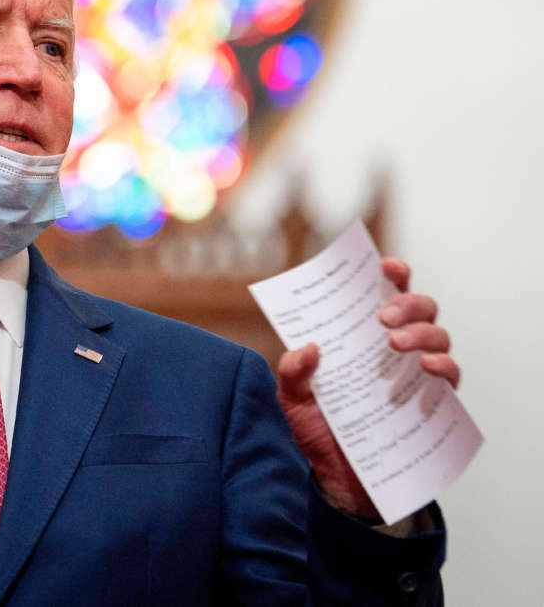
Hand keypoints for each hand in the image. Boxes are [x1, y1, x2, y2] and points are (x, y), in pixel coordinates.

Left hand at [275, 258, 459, 519]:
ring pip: (437, 335)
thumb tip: (308, 348)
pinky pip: (450, 375)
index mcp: (361, 335)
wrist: (337, 479)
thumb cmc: (318, 428)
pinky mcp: (432, 401)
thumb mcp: (293, 400)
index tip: (385, 266)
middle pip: (419, 307)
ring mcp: (415, 372)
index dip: (390, 274)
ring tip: (395, 343)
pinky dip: (443, 365)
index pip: (383, 293)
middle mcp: (394, 348)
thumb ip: (293, 373)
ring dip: (421, 332)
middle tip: (383, 317)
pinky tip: (425, 366)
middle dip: (406, 303)